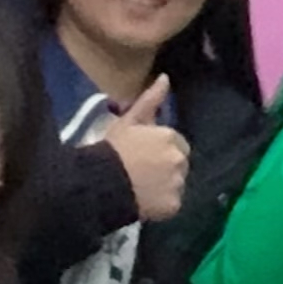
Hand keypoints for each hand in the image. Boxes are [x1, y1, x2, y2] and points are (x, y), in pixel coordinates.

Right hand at [106, 77, 187, 222]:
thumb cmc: (113, 149)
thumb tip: (165, 77)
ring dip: (165, 185)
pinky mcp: (174, 205)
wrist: (102, 182)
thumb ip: (151, 99)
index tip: (144, 155)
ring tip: (142, 188)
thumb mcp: (129, 120)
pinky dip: (162, 204)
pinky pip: (172, 204)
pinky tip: (145, 201)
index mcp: (172, 137)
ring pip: (177, 184)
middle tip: (143, 172)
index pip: (176, 143)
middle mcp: (180, 160)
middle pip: (179, 163)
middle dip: (166, 166)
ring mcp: (178, 184)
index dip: (160, 149)